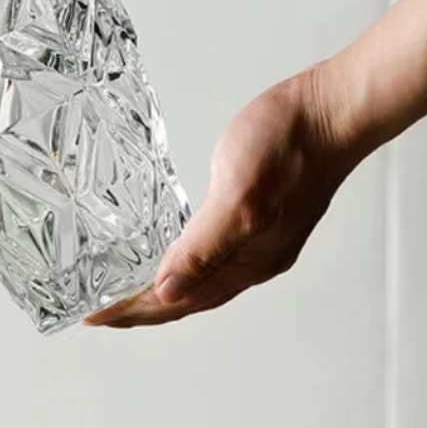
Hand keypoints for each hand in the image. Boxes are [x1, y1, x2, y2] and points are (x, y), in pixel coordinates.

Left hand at [86, 64, 360, 327]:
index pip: (179, 302)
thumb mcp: (240, 196)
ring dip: (165, 287)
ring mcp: (260, 236)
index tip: (95, 316)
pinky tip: (176, 246)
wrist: (331, 111)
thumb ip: (204, 247)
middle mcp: (254, 258)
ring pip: (203, 277)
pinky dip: (186, 259)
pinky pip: (213, 250)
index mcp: (248, 263)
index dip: (136, 311)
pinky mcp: (260, 211)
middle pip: (189, 297)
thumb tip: (166, 290)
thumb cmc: (290, 148)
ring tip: (132, 290)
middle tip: (102, 309)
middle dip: (144, 307)